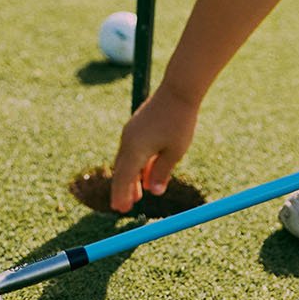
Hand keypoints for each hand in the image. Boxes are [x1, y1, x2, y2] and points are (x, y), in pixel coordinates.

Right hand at [110, 86, 198, 212]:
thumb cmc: (179, 122)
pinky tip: (144, 176)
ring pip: (127, 161)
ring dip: (130, 178)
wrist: (178, 90)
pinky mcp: (136, 127)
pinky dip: (136, 166)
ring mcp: (131, 132)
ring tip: (137, 196)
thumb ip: (161, 172)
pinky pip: (132, 151)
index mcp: (135, 149)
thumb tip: (153, 192)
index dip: (121, 195)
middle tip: (123, 208)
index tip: (119, 209)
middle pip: (121, 170)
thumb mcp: (174, 152)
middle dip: (123, 189)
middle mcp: (128, 141)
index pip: (124, 178)